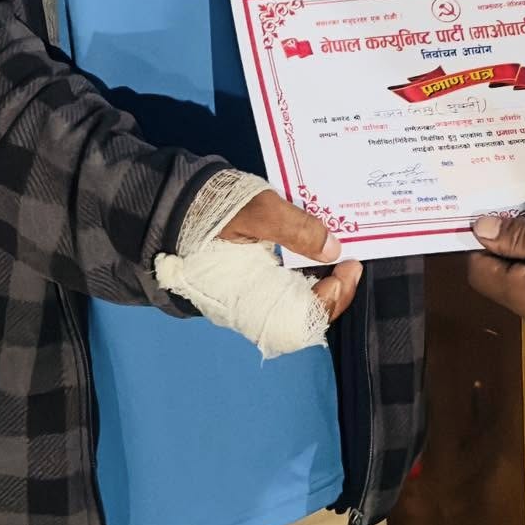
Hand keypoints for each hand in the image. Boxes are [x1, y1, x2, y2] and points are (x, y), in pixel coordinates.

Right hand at [213, 187, 362, 324]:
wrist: (174, 206)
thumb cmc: (212, 211)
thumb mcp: (259, 211)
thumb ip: (296, 229)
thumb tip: (333, 249)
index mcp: (251, 297)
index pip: (306, 317)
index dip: (336, 296)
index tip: (349, 265)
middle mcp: (251, 308)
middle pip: (306, 314)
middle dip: (335, 288)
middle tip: (350, 260)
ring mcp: (250, 298)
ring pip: (297, 302)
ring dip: (321, 280)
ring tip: (337, 252)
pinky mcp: (248, 286)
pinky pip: (284, 289)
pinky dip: (305, 272)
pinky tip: (315, 249)